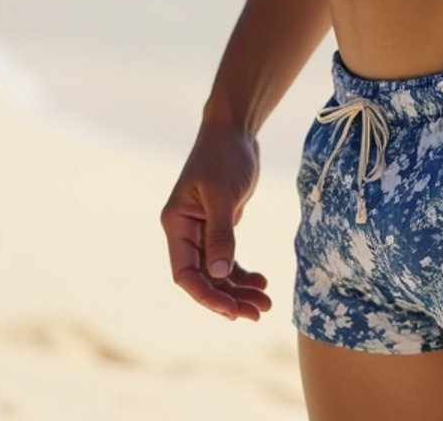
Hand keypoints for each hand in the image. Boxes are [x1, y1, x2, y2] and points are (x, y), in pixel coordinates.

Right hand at [160, 119, 271, 319]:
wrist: (235, 129)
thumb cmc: (224, 156)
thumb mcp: (222, 195)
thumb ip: (220, 235)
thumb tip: (218, 274)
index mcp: (176, 224)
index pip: (185, 273)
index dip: (206, 296)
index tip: (232, 310)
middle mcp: (185, 232)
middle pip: (204, 279)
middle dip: (229, 298)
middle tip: (257, 313)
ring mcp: (202, 231)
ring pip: (217, 273)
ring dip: (239, 290)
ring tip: (265, 303)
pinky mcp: (220, 227)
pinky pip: (227, 260)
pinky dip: (243, 274)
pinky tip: (262, 281)